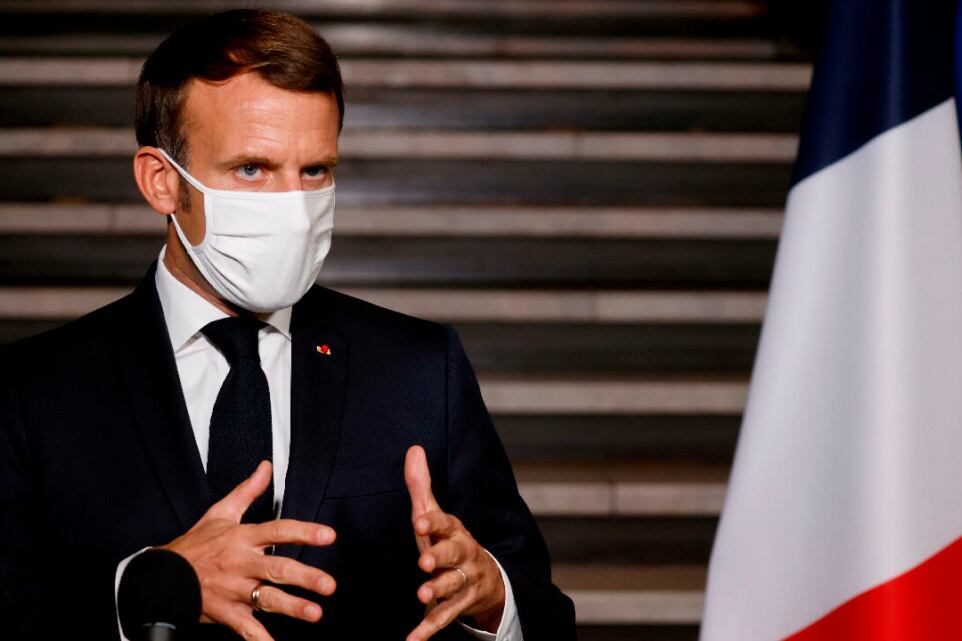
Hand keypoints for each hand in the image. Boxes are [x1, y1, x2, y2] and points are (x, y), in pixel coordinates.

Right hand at [159, 461, 336, 640]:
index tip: (329, 536)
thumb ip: (248, 490)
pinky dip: (260, 640)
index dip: (304, 532)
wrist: (158, 577)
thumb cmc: (195, 545)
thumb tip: (267, 466)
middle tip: (329, 584)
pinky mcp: (225, 613)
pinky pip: (246, 629)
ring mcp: (233, 590)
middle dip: (305, 577)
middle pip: (277, 569)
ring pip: (266, 600)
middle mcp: (240, 563)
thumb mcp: (220, 513)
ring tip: (316, 613)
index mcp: (242, 537)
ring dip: (292, 607)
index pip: (278, 530)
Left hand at [404, 446, 505, 640]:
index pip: (445, 522)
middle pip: (453, 554)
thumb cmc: (449, 542)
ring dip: (437, 590)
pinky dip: (428, 630)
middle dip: (440, 556)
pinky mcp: (461, 605)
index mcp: (454, 530)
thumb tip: (413, 449)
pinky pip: (445, 618)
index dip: (433, 522)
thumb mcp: (436, 516)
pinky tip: (411, 640)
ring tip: (422, 594)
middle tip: (424, 560)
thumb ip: (421, 486)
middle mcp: (463, 554)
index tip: (419, 521)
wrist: (487, 579)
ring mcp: (465, 581)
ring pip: (452, 585)